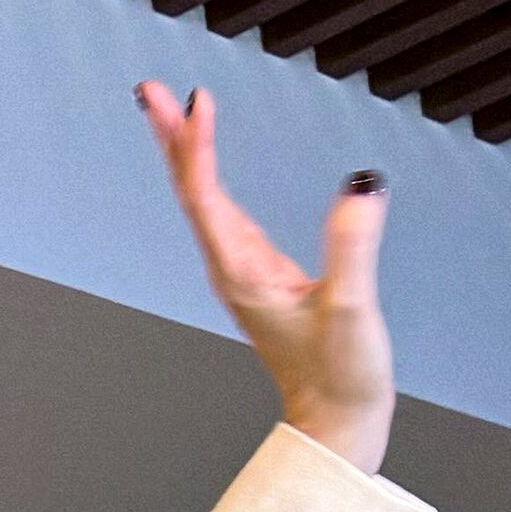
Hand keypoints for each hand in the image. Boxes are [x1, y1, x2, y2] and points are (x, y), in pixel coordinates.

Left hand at [138, 81, 393, 472]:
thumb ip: (354, 248)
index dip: (197, 146)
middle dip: (171, 137)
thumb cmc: (342, 376)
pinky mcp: (260, 277)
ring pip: (204, 200)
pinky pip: (225, 214)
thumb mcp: (352, 310)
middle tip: (149, 89)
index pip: (206, 196)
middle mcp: (232, 269)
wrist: (337, 423)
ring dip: (187, 153)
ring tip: (173, 110)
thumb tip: (361, 187)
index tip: (196, 99)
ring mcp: (243, 272)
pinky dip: (212, 178)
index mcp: (241, 273)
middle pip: (192, 190)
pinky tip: (207, 162)